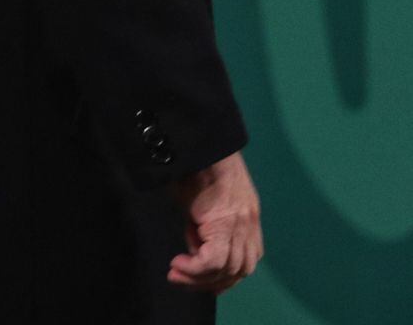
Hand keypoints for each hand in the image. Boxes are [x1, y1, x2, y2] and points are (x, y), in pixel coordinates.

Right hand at [168, 151, 262, 292]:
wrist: (199, 145)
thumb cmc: (194, 164)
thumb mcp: (201, 198)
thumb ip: (203, 224)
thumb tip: (196, 247)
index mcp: (248, 216)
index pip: (247, 259)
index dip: (228, 275)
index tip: (204, 279)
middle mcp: (249, 225)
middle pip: (240, 270)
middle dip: (212, 282)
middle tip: (184, 280)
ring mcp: (240, 225)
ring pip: (228, 269)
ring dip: (201, 278)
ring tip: (177, 274)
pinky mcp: (224, 225)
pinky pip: (213, 261)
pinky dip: (195, 269)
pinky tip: (177, 265)